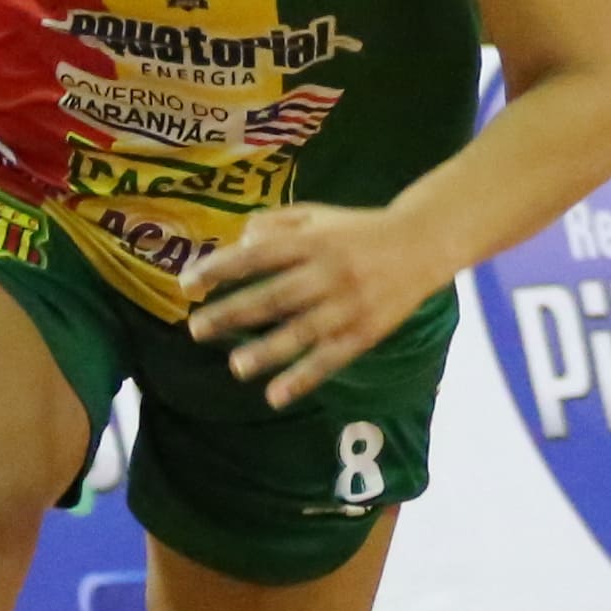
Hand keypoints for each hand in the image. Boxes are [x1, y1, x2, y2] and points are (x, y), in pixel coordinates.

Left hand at [182, 200, 439, 409]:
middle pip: (274, 296)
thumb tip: (238, 244)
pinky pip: (330, 358)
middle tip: (195, 329)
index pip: (258, 256)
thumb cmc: (358, 230)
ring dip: (267, 351)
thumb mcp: (317, 214)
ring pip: (302, 331)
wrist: (422, 244)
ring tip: (235, 366)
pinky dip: (304, 378)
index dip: (221, 269)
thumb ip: (276, 224)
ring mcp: (348, 305)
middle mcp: (328, 272)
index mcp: (312, 240)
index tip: (187, 283)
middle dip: (232, 314)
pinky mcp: (365, 332)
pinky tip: (276, 395)